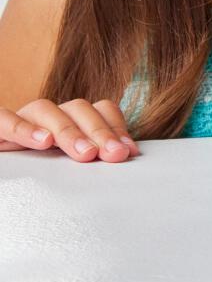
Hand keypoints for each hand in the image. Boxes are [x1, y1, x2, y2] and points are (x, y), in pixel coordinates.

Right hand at [0, 99, 140, 162]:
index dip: (116, 127)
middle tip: (113, 155)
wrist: (3, 172)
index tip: (128, 151)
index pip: (100, 109)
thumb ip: (90, 156)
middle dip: (100, 132)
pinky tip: (42, 142)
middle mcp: (49, 115)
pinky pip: (5, 118)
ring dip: (69, 130)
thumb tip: (126, 156)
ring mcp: (23, 119)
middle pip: (79, 109)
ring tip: (85, 153)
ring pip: (47, 109)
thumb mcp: (65, 163)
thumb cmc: (33, 168)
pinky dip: (24, 128)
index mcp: (70, 120)